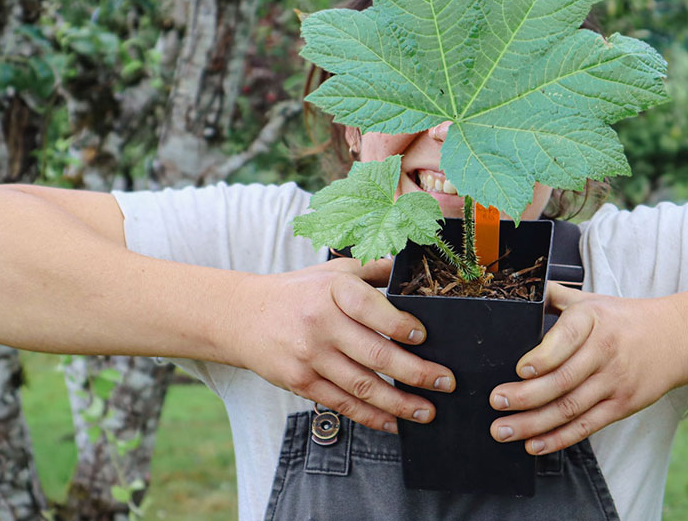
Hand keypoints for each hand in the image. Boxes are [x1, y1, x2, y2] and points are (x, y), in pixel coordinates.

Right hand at [227, 258, 454, 433]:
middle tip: (445, 382)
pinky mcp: (301, 382)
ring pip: (363, 385)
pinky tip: (394, 422)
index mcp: (333, 290)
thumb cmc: (298, 292)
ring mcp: (310, 356)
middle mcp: (321, 323)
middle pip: (375, 353)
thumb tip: (411, 265)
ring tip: (428, 411)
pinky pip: (343, 404)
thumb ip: (372, 269)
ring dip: (400, 403)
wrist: (242, 317)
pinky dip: (371, 416)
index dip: (399, 324)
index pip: (371, 307)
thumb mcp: (333, 270)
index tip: (424, 337)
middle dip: (417, 372)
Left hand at [488, 283, 687, 454]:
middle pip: (563, 380)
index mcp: (593, 319)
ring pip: (570, 407)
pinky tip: (534, 444)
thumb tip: (524, 289)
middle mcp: (605, 351)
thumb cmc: (624, 319)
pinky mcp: (622, 405)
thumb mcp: (592, 300)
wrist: (676, 337)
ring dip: (534, 423)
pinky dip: (559, 438)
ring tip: (504, 430)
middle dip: (525, 396)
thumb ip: (556, 295)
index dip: (543, 357)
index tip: (519, 370)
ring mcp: (615, 381)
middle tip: (497, 402)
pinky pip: (587, 425)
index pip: (567, 338)